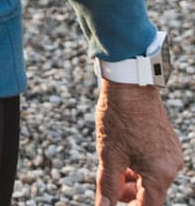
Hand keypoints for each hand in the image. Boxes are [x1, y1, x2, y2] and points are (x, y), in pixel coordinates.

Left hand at [95, 82, 184, 204]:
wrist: (130, 86)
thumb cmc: (119, 118)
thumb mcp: (109, 154)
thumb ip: (108, 185)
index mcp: (160, 173)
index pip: (148, 205)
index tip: (117, 203)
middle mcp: (172, 166)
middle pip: (151, 192)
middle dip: (130, 194)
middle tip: (110, 188)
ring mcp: (172, 154)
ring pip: (151, 177)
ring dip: (133, 179)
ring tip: (114, 168)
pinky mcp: (168, 144)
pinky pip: (155, 163)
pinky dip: (139, 166)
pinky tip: (124, 156)